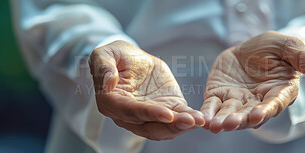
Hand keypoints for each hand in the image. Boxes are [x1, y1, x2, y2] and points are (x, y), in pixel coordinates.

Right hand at [89, 41, 204, 139]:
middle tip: (189, 121)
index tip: (167, 114)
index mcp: (111, 102)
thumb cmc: (116, 56)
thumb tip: (109, 82)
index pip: (129, 112)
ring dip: (182, 126)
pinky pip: (177, 118)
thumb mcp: (105, 54)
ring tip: (198, 120)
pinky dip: (189, 120)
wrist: (132, 59)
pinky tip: (201, 118)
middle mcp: (129, 115)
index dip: (148, 114)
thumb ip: (103, 66)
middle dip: (170, 126)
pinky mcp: (166, 110)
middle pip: (149, 126)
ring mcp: (149, 115)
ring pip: (164, 128)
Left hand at [200, 31, 304, 133]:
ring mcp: (238, 101)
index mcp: (279, 92)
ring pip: (230, 114)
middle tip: (230, 123)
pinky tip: (201, 120)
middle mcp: (258, 102)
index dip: (266, 110)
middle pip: (250, 114)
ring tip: (215, 126)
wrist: (249, 49)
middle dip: (240, 120)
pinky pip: (212, 107)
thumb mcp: (288, 46)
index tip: (258, 114)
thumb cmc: (273, 49)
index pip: (274, 103)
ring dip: (223, 121)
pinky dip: (207, 114)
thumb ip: (301, 57)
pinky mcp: (219, 96)